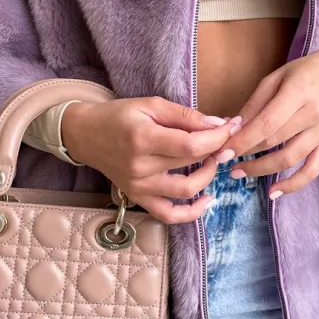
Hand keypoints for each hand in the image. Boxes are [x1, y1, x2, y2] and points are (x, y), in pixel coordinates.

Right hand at [62, 97, 239, 222]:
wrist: (87, 135)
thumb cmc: (119, 116)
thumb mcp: (151, 105)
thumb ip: (185, 115)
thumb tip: (218, 124)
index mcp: (144, 138)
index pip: (192, 144)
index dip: (218, 137)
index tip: (231, 126)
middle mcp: (141, 166)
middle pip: (192, 162)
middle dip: (216, 149)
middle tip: (225, 138)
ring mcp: (139, 186)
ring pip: (186, 190)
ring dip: (209, 175)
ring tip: (212, 160)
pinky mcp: (138, 197)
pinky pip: (168, 214)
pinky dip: (191, 213)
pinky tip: (207, 199)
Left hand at [223, 46, 318, 196]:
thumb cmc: (304, 73)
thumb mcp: (276, 78)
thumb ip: (255, 104)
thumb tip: (232, 128)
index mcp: (298, 91)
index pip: (267, 123)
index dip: (243, 140)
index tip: (222, 152)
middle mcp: (314, 113)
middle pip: (275, 141)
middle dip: (246, 153)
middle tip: (223, 160)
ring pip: (290, 159)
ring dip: (262, 169)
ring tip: (239, 172)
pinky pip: (312, 171)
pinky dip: (293, 185)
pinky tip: (273, 191)